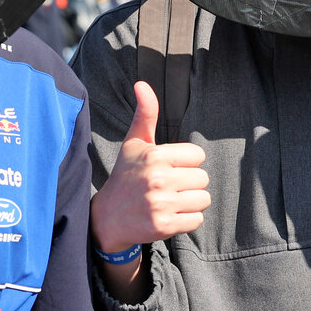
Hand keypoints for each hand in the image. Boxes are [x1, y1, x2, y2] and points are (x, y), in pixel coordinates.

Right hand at [89, 82, 210, 254]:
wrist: (107, 218)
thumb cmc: (126, 175)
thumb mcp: (134, 143)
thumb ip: (145, 113)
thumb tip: (141, 84)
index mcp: (155, 155)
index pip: (198, 155)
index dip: (185, 162)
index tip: (168, 168)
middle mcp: (158, 179)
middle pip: (203, 178)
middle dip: (189, 183)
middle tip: (168, 187)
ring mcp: (161, 204)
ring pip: (203, 199)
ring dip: (190, 202)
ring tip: (169, 201)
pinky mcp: (164, 226)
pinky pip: (197, 220)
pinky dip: (187, 220)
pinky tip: (168, 216)